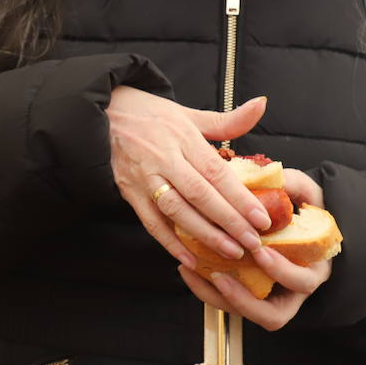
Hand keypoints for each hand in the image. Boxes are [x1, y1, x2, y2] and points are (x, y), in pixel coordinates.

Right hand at [108, 89, 270, 267]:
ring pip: (176, 211)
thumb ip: (227, 120)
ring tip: (230, 252)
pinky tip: (191, 259)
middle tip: (253, 243)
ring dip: (204, 235)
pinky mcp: (128, 192)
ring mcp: (143, 177)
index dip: (239, 197)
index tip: (261, 218)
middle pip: (198, 194)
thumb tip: (260, 105)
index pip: (214, 171)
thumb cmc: (150, 114)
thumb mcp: (188, 113)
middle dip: (228, 221)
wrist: (104, 113)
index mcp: (181, 136)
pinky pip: (151, 222)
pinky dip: (170, 242)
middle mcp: (162, 158)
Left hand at [178, 166, 330, 329]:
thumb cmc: (301, 209)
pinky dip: (207, 291)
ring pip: (245, 314)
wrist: (293, 222)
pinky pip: (227, 302)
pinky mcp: (247, 295)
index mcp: (312, 267)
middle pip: (272, 314)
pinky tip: (188, 268)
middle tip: (219, 276)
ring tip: (194, 273)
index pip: (302, 282)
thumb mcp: (304, 192)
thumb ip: (294, 184)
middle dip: (244, 299)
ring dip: (218, 298)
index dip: (282, 271)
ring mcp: (269, 297)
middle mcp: (292, 290)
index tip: (260, 251)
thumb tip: (279, 178)